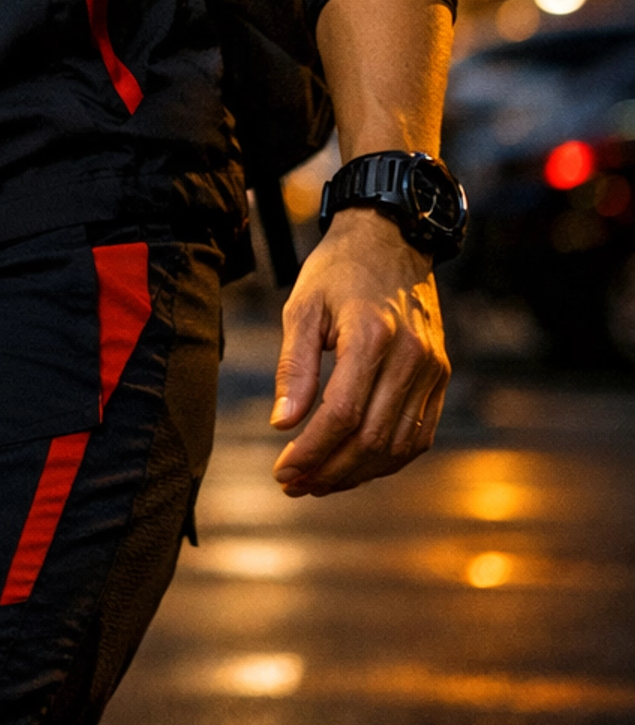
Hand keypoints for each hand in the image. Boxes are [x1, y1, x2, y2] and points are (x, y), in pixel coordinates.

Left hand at [269, 208, 448, 495]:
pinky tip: (355, 464)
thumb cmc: (339, 271)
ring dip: (357, 473)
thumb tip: (282, 423)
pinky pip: (419, 435)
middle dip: (329, 471)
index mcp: (372, 336)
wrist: (391, 240)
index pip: (342, 415)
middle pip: (371, 439)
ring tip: (318, 481)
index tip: (283, 471)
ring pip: (397, 445)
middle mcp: (411, 357)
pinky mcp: (442, 376)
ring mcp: (433, 369)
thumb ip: (293, 367)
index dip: (311, 451)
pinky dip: (387, 458)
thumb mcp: (302, 307)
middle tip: (294, 484)